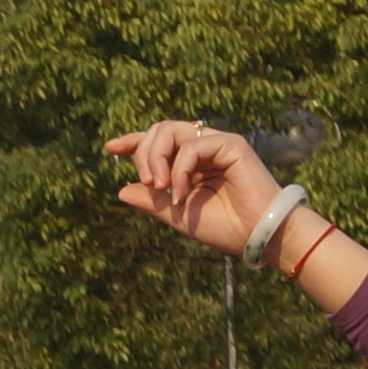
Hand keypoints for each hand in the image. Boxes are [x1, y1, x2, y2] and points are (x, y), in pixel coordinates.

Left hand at [101, 121, 275, 256]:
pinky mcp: (231, 144)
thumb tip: (121, 189)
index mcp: (191, 163)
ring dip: (157, 158)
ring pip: (172, 131)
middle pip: (160, 131)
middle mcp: (203, 149)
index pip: (158, 143)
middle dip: (144, 153)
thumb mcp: (177, 215)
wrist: (257, 237)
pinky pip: (192, 145)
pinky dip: (179, 168)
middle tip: (148, 183)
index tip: (110, 148)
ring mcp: (217, 144)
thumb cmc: (225, 228)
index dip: (134, 142)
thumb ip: (151, 201)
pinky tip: (179, 191)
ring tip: (160, 186)